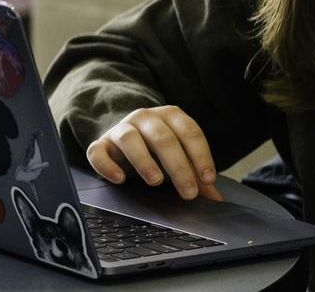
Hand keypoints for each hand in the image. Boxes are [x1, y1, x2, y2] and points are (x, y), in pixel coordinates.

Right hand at [86, 106, 222, 201]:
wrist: (123, 141)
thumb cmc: (157, 150)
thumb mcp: (179, 158)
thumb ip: (196, 175)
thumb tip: (216, 198)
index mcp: (170, 116)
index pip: (189, 132)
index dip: (201, 156)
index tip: (208, 180)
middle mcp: (144, 118)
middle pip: (162, 138)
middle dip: (178, 166)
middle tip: (188, 192)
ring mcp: (120, 129)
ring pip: (129, 139)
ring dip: (144, 161)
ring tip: (156, 182)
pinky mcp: (100, 143)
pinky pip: (98, 151)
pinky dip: (107, 165)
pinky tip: (120, 179)